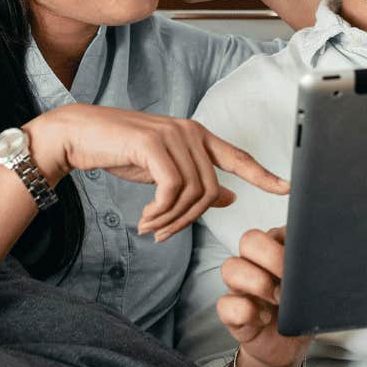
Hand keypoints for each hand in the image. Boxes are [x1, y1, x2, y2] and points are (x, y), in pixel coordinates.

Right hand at [24, 105, 287, 242]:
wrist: (79, 135)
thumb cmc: (120, 151)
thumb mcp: (162, 169)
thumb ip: (194, 180)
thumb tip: (230, 197)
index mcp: (198, 136)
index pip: (238, 157)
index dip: (263, 175)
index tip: (286, 189)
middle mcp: (191, 132)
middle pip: (210, 190)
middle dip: (188, 219)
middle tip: (162, 234)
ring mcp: (174, 136)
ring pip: (191, 194)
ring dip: (170, 220)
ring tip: (150, 228)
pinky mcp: (154, 145)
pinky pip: (171, 191)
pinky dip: (160, 212)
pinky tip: (144, 219)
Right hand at [215, 227, 311, 366]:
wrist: (287, 347)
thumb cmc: (302, 312)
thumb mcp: (316, 290)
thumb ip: (318, 273)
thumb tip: (330, 266)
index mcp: (277, 250)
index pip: (277, 229)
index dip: (288, 242)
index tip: (305, 261)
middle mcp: (255, 262)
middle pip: (249, 240)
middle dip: (271, 257)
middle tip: (289, 281)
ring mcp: (240, 286)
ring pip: (231, 267)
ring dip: (257, 283)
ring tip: (279, 301)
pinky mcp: (231, 311)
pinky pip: (225, 304)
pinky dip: (245, 312)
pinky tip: (263, 319)